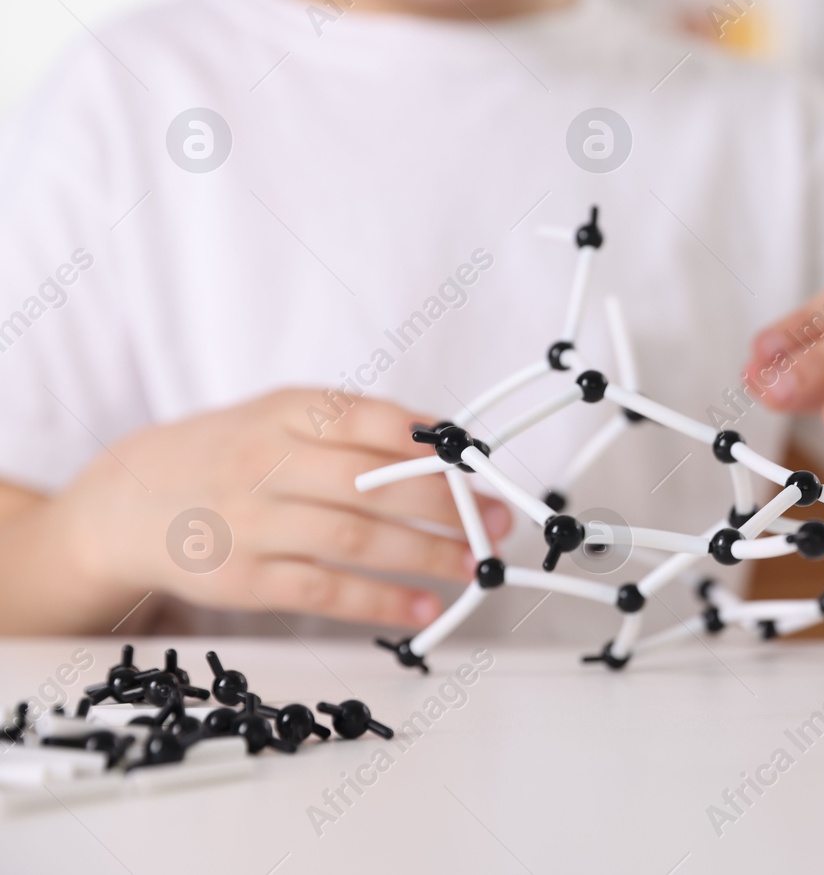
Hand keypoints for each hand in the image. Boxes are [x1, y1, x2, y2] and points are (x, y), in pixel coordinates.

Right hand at [45, 389, 508, 629]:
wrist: (127, 501)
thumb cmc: (230, 454)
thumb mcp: (282, 418)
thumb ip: (356, 426)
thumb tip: (447, 442)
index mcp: (286, 413)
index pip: (368, 420)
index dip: (431, 442)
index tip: (479, 461)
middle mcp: (268, 464)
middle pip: (372, 483)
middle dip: (446, 504)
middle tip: (497, 521)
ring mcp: (253, 524)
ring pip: (355, 539)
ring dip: (427, 555)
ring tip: (477, 567)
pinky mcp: (243, 579)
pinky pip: (323, 592)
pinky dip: (380, 602)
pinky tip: (423, 608)